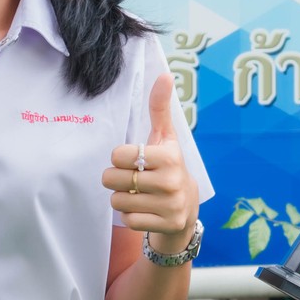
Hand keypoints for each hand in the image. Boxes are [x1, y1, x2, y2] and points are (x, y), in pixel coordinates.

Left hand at [103, 73, 198, 254]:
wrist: (187, 208)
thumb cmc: (169, 166)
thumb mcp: (165, 138)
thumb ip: (159, 108)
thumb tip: (164, 75)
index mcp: (169, 156)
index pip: (118, 155)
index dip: (120, 158)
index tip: (133, 160)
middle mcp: (171, 181)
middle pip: (112, 179)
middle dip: (116, 179)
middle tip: (132, 179)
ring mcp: (169, 205)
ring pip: (117, 201)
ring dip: (122, 198)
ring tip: (138, 194)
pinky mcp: (165, 224)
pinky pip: (128, 219)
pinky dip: (131, 215)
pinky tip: (144, 209)